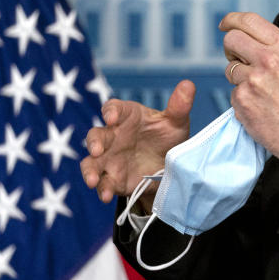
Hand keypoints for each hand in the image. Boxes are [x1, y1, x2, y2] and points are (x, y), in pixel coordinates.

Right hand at [80, 79, 194, 203]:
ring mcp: (110, 158)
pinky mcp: (112, 178)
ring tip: (93, 180)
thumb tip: (188, 84)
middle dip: (94, 142)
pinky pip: (103, 183)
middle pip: (96, 136)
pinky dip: (102, 189)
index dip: (110, 112)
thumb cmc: (167, 137)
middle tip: (96, 150)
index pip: (113, 109)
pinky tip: (106, 195)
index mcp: (126, 117)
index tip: (112, 117)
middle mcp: (113, 136)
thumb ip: (179, 106)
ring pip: (91, 162)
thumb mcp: (176, 122)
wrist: (168, 167)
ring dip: (89, 170)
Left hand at [220, 12, 278, 170]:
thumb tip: (248, 38)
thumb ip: (273, 47)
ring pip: (229, 68)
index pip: (249, 20)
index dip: (232, 20)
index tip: (225, 24)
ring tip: (259, 91)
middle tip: (239, 60)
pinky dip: (241, 98)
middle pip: (232, 39)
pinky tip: (258, 106)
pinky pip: (232, 91)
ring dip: (238, 78)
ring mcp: (253, 79)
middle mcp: (268, 58)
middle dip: (231, 49)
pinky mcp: (241, 98)